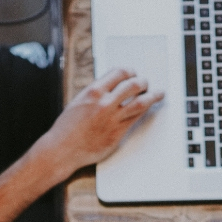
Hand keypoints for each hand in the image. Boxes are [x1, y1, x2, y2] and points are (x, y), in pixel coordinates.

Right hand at [41, 68, 164, 177]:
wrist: (62, 149)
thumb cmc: (67, 127)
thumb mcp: (79, 101)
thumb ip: (97, 92)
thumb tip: (113, 85)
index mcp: (93, 91)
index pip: (119, 72)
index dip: (130, 71)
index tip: (133, 73)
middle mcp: (105, 103)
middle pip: (133, 85)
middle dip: (143, 81)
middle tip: (146, 83)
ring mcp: (113, 119)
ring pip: (140, 102)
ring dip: (152, 95)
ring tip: (158, 93)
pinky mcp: (118, 133)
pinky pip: (136, 118)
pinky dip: (145, 111)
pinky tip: (148, 108)